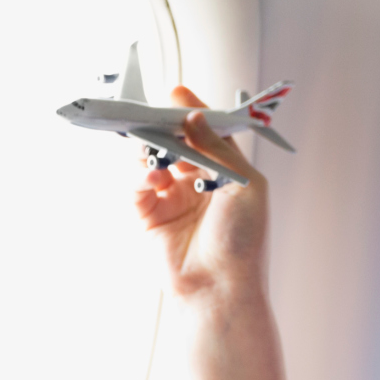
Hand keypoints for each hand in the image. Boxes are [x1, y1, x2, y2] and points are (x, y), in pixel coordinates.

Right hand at [132, 86, 268, 305]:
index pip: (204, 133)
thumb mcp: (243, 185)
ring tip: (156, 153)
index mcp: (225, 173)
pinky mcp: (148, 215)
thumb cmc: (243, 241)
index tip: (176, 93)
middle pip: (172, 141)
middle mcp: (197, 182)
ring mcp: (171, 198)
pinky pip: (135, 185)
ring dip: (149, 150)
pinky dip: (139, 176)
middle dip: (162, 126)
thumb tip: (192, 114)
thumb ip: (218, 148)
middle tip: (153, 112)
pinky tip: (153, 179)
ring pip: (149, 158)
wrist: (221, 287)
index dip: (190, 112)